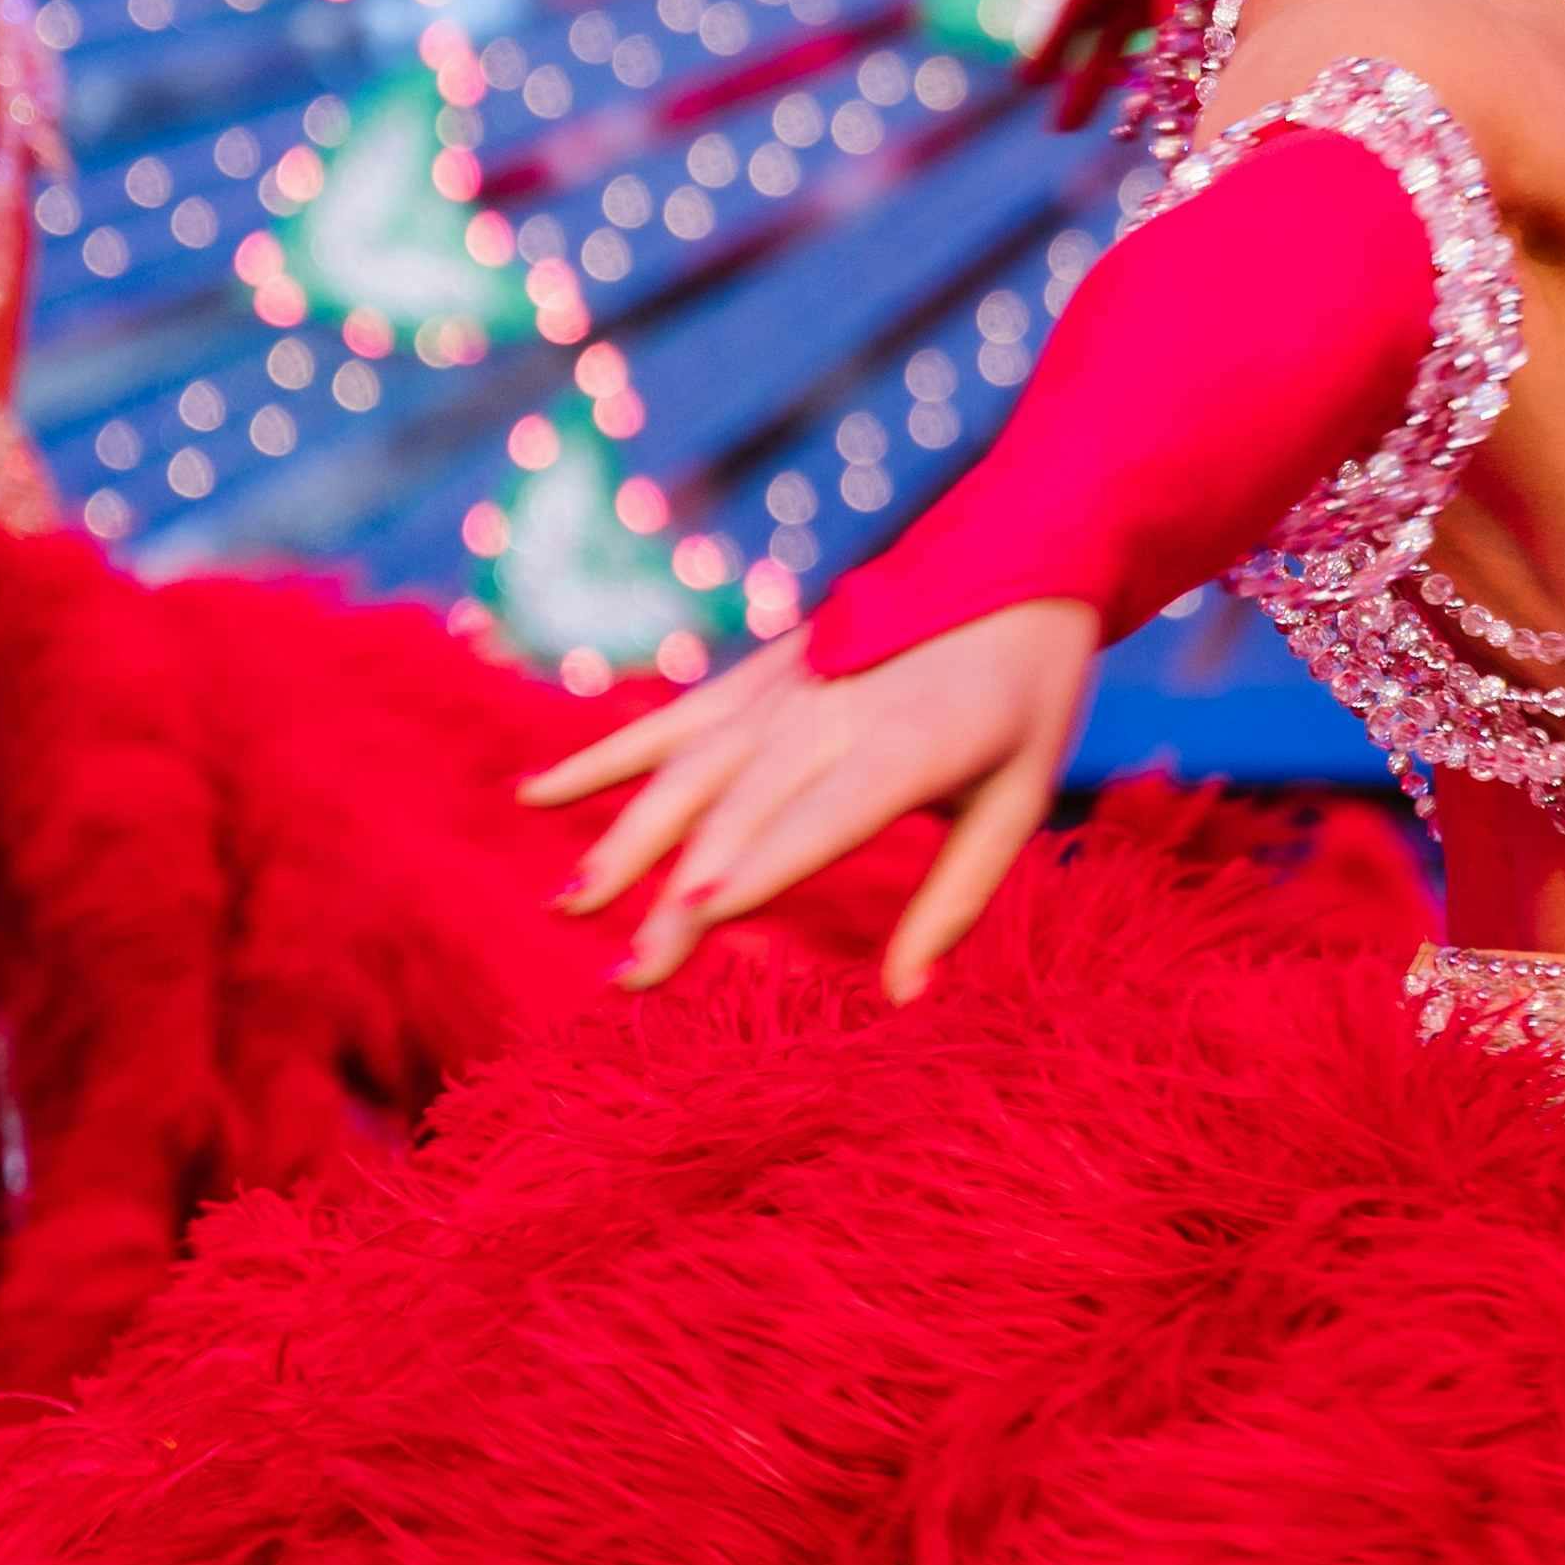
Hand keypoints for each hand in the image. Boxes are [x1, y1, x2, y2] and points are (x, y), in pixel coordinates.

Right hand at [523, 596, 1100, 998]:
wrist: (1019, 563)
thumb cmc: (1028, 701)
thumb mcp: (1020, 798)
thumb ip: (959, 899)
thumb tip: (908, 1001)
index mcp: (911, 744)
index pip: (824, 814)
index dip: (762, 863)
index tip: (698, 915)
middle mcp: (834, 710)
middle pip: (742, 812)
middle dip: (679, 895)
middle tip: (630, 978)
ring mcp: (786, 685)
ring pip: (687, 769)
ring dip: (626, 836)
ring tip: (571, 903)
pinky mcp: (758, 670)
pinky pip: (670, 718)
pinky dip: (603, 755)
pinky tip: (535, 795)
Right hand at [985, 0, 1240, 132]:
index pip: (1075, 18)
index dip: (1051, 49)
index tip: (1026, 82)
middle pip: (1105, 48)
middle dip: (1082, 86)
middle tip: (1059, 129)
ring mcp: (1167, 4)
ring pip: (1139, 60)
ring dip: (1123, 97)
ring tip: (1113, 131)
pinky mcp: (1194, 18)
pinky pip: (1171, 63)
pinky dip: (1160, 89)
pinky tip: (1152, 118)